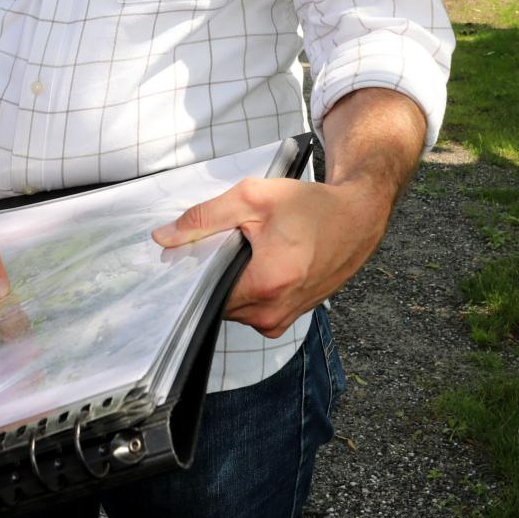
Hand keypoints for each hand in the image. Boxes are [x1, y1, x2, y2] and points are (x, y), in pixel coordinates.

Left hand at [152, 176, 387, 337]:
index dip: (192, 268)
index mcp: (265, 285)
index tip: (192, 249)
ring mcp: (283, 320)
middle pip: (217, 300)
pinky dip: (249, 286)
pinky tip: (259, 260)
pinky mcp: (289, 318)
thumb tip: (163, 237)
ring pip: (234, 306)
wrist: (355, 218)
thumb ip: (203, 218)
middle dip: (213, 272)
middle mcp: (273, 313)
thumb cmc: (309, 206)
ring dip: (231, 279)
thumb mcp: (251, 197)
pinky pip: (253, 307)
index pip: (203, 291)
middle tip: (225, 241)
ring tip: (246, 248)